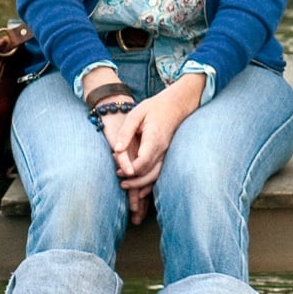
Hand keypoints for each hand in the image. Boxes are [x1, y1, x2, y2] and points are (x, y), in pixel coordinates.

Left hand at [113, 74, 206, 220]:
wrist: (175, 105)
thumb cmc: (153, 108)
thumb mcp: (136, 114)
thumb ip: (125, 132)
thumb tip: (117, 150)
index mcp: (154, 138)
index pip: (142, 161)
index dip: (129, 169)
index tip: (117, 170)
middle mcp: (162, 149)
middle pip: (147, 172)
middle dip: (132, 178)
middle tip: (117, 175)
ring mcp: (165, 153)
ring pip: (154, 175)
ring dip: (140, 183)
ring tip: (124, 184)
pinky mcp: (165, 155)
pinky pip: (159, 173)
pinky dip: (149, 182)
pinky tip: (139, 189)